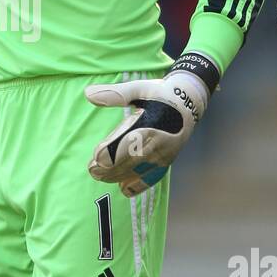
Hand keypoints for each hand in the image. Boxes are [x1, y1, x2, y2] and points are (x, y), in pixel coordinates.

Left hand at [85, 69, 210, 197]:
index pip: (126, 144)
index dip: (109, 153)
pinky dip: (138, 184)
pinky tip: (124, 188)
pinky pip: (152, 177)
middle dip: (109, 169)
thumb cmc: (160, 94)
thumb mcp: (138, 88)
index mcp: (149, 124)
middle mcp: (157, 143)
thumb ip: (114, 94)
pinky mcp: (167, 160)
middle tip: (92, 171)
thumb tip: (88, 93)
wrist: (189, 102)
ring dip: (118, 176)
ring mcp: (163, 154)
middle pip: (130, 161)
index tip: (95, 157)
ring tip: (101, 177)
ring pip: (138, 170)